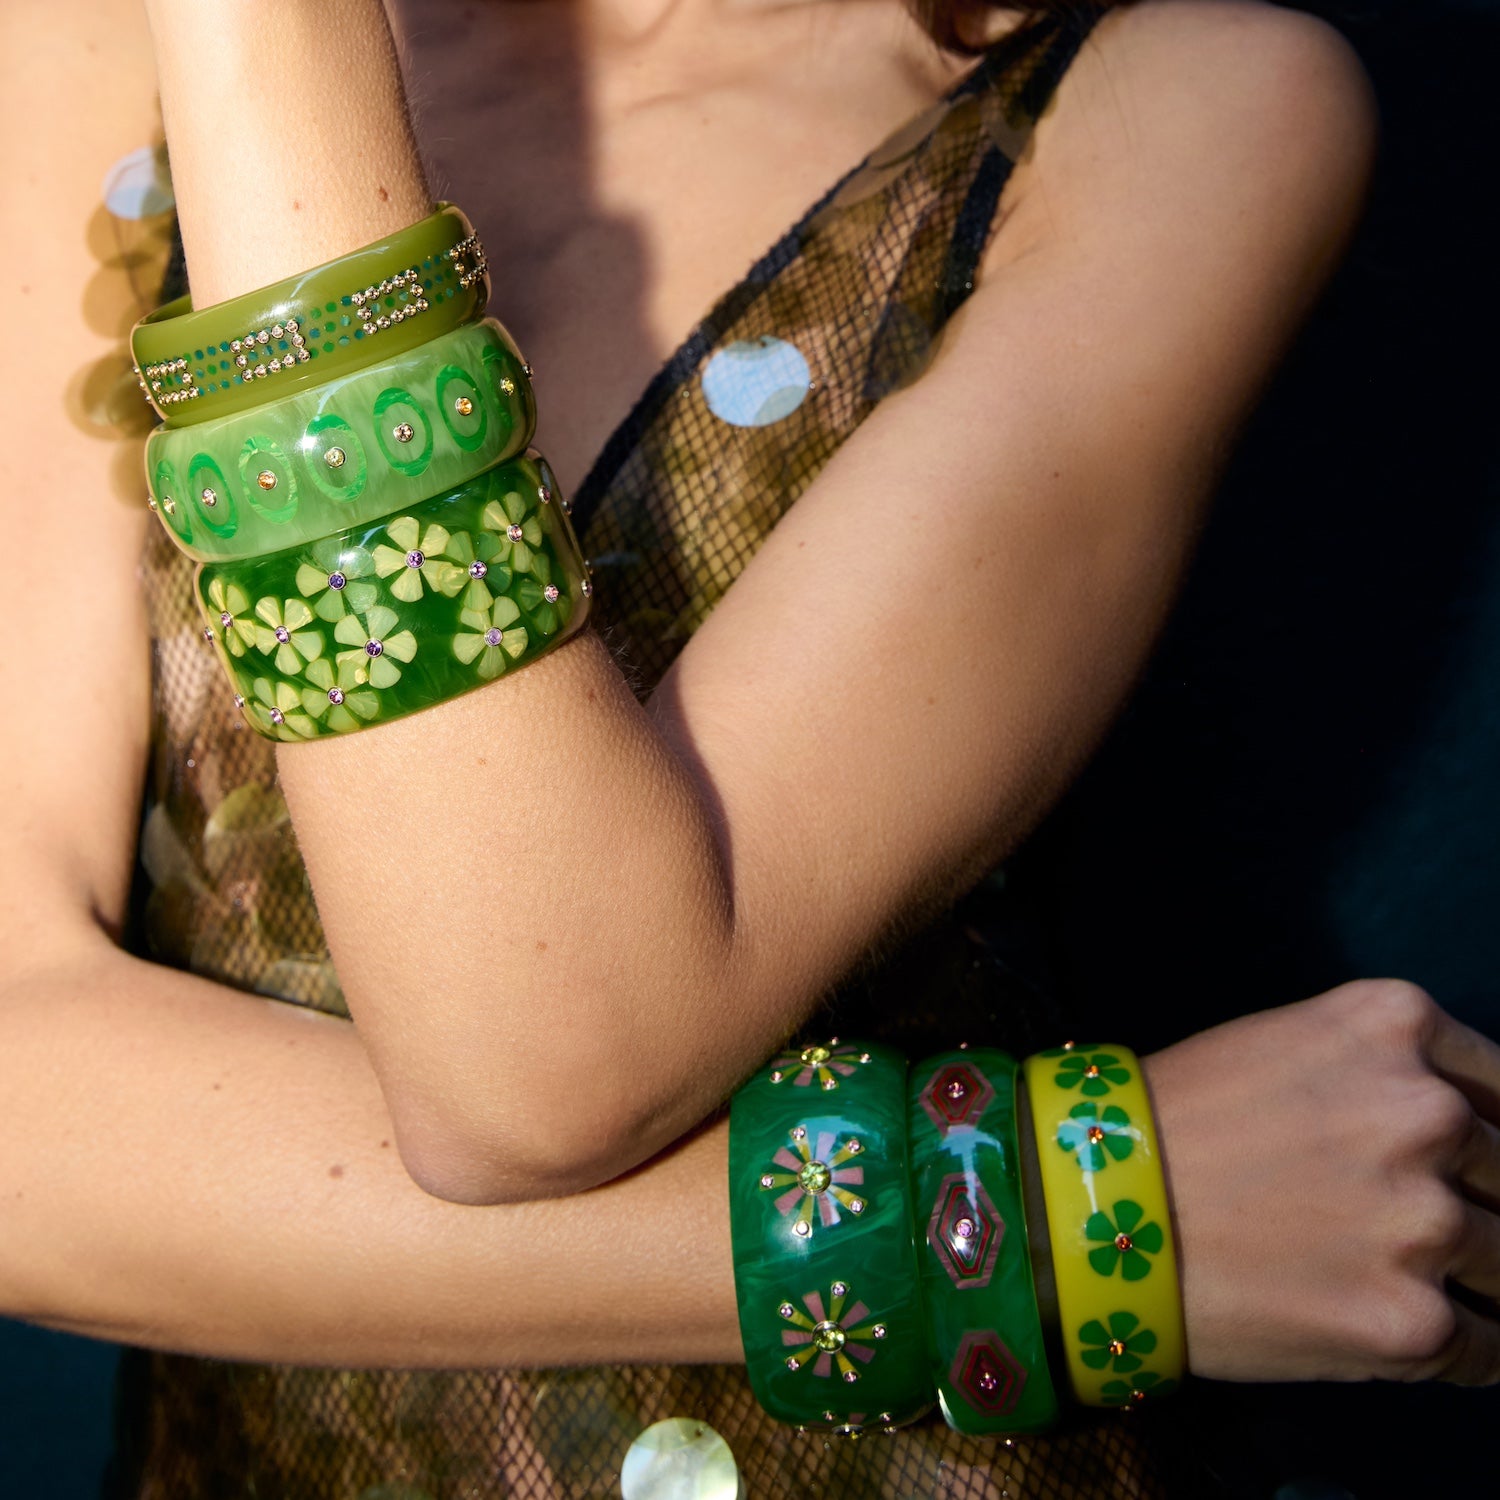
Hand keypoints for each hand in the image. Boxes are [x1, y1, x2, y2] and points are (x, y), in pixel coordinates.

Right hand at [1144, 979, 1499, 1383]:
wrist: (1088, 1205)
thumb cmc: (1177, 1119)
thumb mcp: (1292, 1047)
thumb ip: (1387, 1076)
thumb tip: (1468, 1136)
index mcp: (1398, 1026)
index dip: (1484, 1134)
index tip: (1467, 1166)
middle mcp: (1428, 1113)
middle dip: (1475, 1202)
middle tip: (1402, 1222)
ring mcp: (1427, 1221)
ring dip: (1466, 1278)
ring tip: (1388, 1277)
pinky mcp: (1413, 1322)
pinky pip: (1493, 1351)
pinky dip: (1458, 1348)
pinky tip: (1390, 1325)